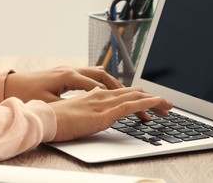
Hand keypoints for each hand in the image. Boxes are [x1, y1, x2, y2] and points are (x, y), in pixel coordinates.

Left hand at [4, 66, 122, 102]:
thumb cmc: (28, 95)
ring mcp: (68, 69)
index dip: (112, 94)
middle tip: (131, 94)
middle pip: (101, 74)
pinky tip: (104, 85)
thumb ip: (71, 105)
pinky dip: (99, 79)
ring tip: (122, 91)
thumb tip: (89, 107)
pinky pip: (88, 73)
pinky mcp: (65, 73)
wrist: (9, 85)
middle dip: (117, 84)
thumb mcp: (49, 104)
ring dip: (110, 81)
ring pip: (96, 72)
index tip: (125, 102)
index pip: (96, 84)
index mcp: (68, 76)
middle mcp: (71, 69)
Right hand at [47, 86, 172, 141]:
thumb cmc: (57, 118)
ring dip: (154, 100)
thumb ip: (90, 107)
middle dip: (152, 98)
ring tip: (168, 105)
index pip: (124, 93)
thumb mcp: (77, 111)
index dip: (140, 96)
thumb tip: (98, 110)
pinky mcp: (103, 113)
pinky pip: (129, 106)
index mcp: (97, 95)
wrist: (45, 119)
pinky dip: (146, 103)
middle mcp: (103, 95)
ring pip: (135, 97)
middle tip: (166, 105)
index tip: (151, 102)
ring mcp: (104, 103)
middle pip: (133, 93)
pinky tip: (157, 103)